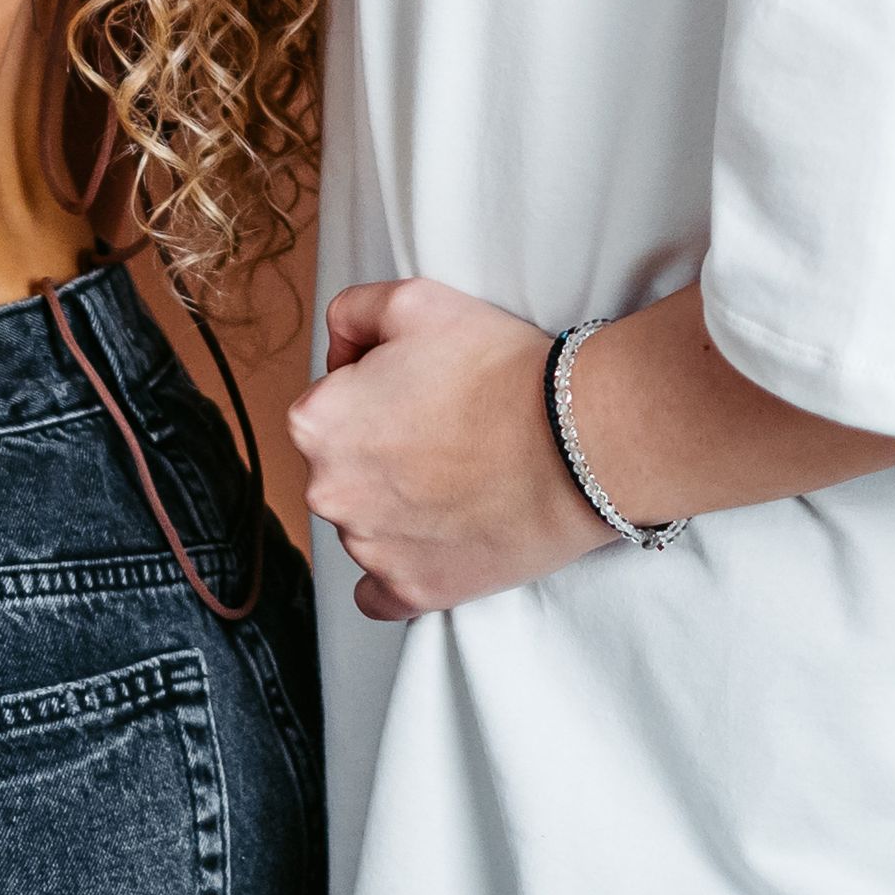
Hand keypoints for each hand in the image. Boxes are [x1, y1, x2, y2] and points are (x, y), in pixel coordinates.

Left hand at [292, 275, 612, 619]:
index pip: (327, 405)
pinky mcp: (414, 590)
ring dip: (397, 507)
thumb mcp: (411, 300)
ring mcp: (370, 549)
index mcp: (315, 424)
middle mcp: (328, 492)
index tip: (421, 391)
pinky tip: (429, 545)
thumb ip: (351, 313)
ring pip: (364, 524)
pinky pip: (379, 594)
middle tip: (445, 433)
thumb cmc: (498, 368)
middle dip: (380, 450)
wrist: (578, 440)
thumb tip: (340, 351)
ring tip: (460, 479)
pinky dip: (398, 572)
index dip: (375, 390)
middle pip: (342, 468)